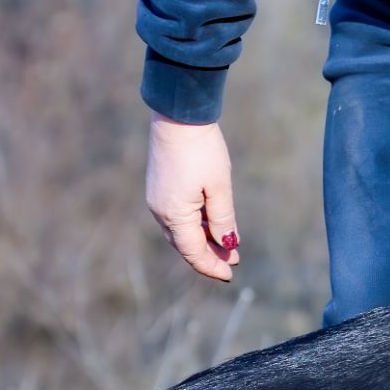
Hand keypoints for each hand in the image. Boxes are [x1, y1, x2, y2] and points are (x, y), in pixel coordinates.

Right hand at [145, 114, 239, 280]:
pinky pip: (177, 216)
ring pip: (181, 231)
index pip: (193, 252)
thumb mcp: (220, 188)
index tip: (230, 274)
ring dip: (202, 240)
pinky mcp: (159, 187)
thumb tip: (228, 245)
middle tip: (233, 261)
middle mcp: (160, 210)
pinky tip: (211, 223)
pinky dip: (194, 225)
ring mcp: (157, 199)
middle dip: (209, 255)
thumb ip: (223, 220)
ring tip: (226, 243)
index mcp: (174, 214)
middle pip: (185, 244)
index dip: (212, 266)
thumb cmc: (202, 150)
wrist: (179, 115)